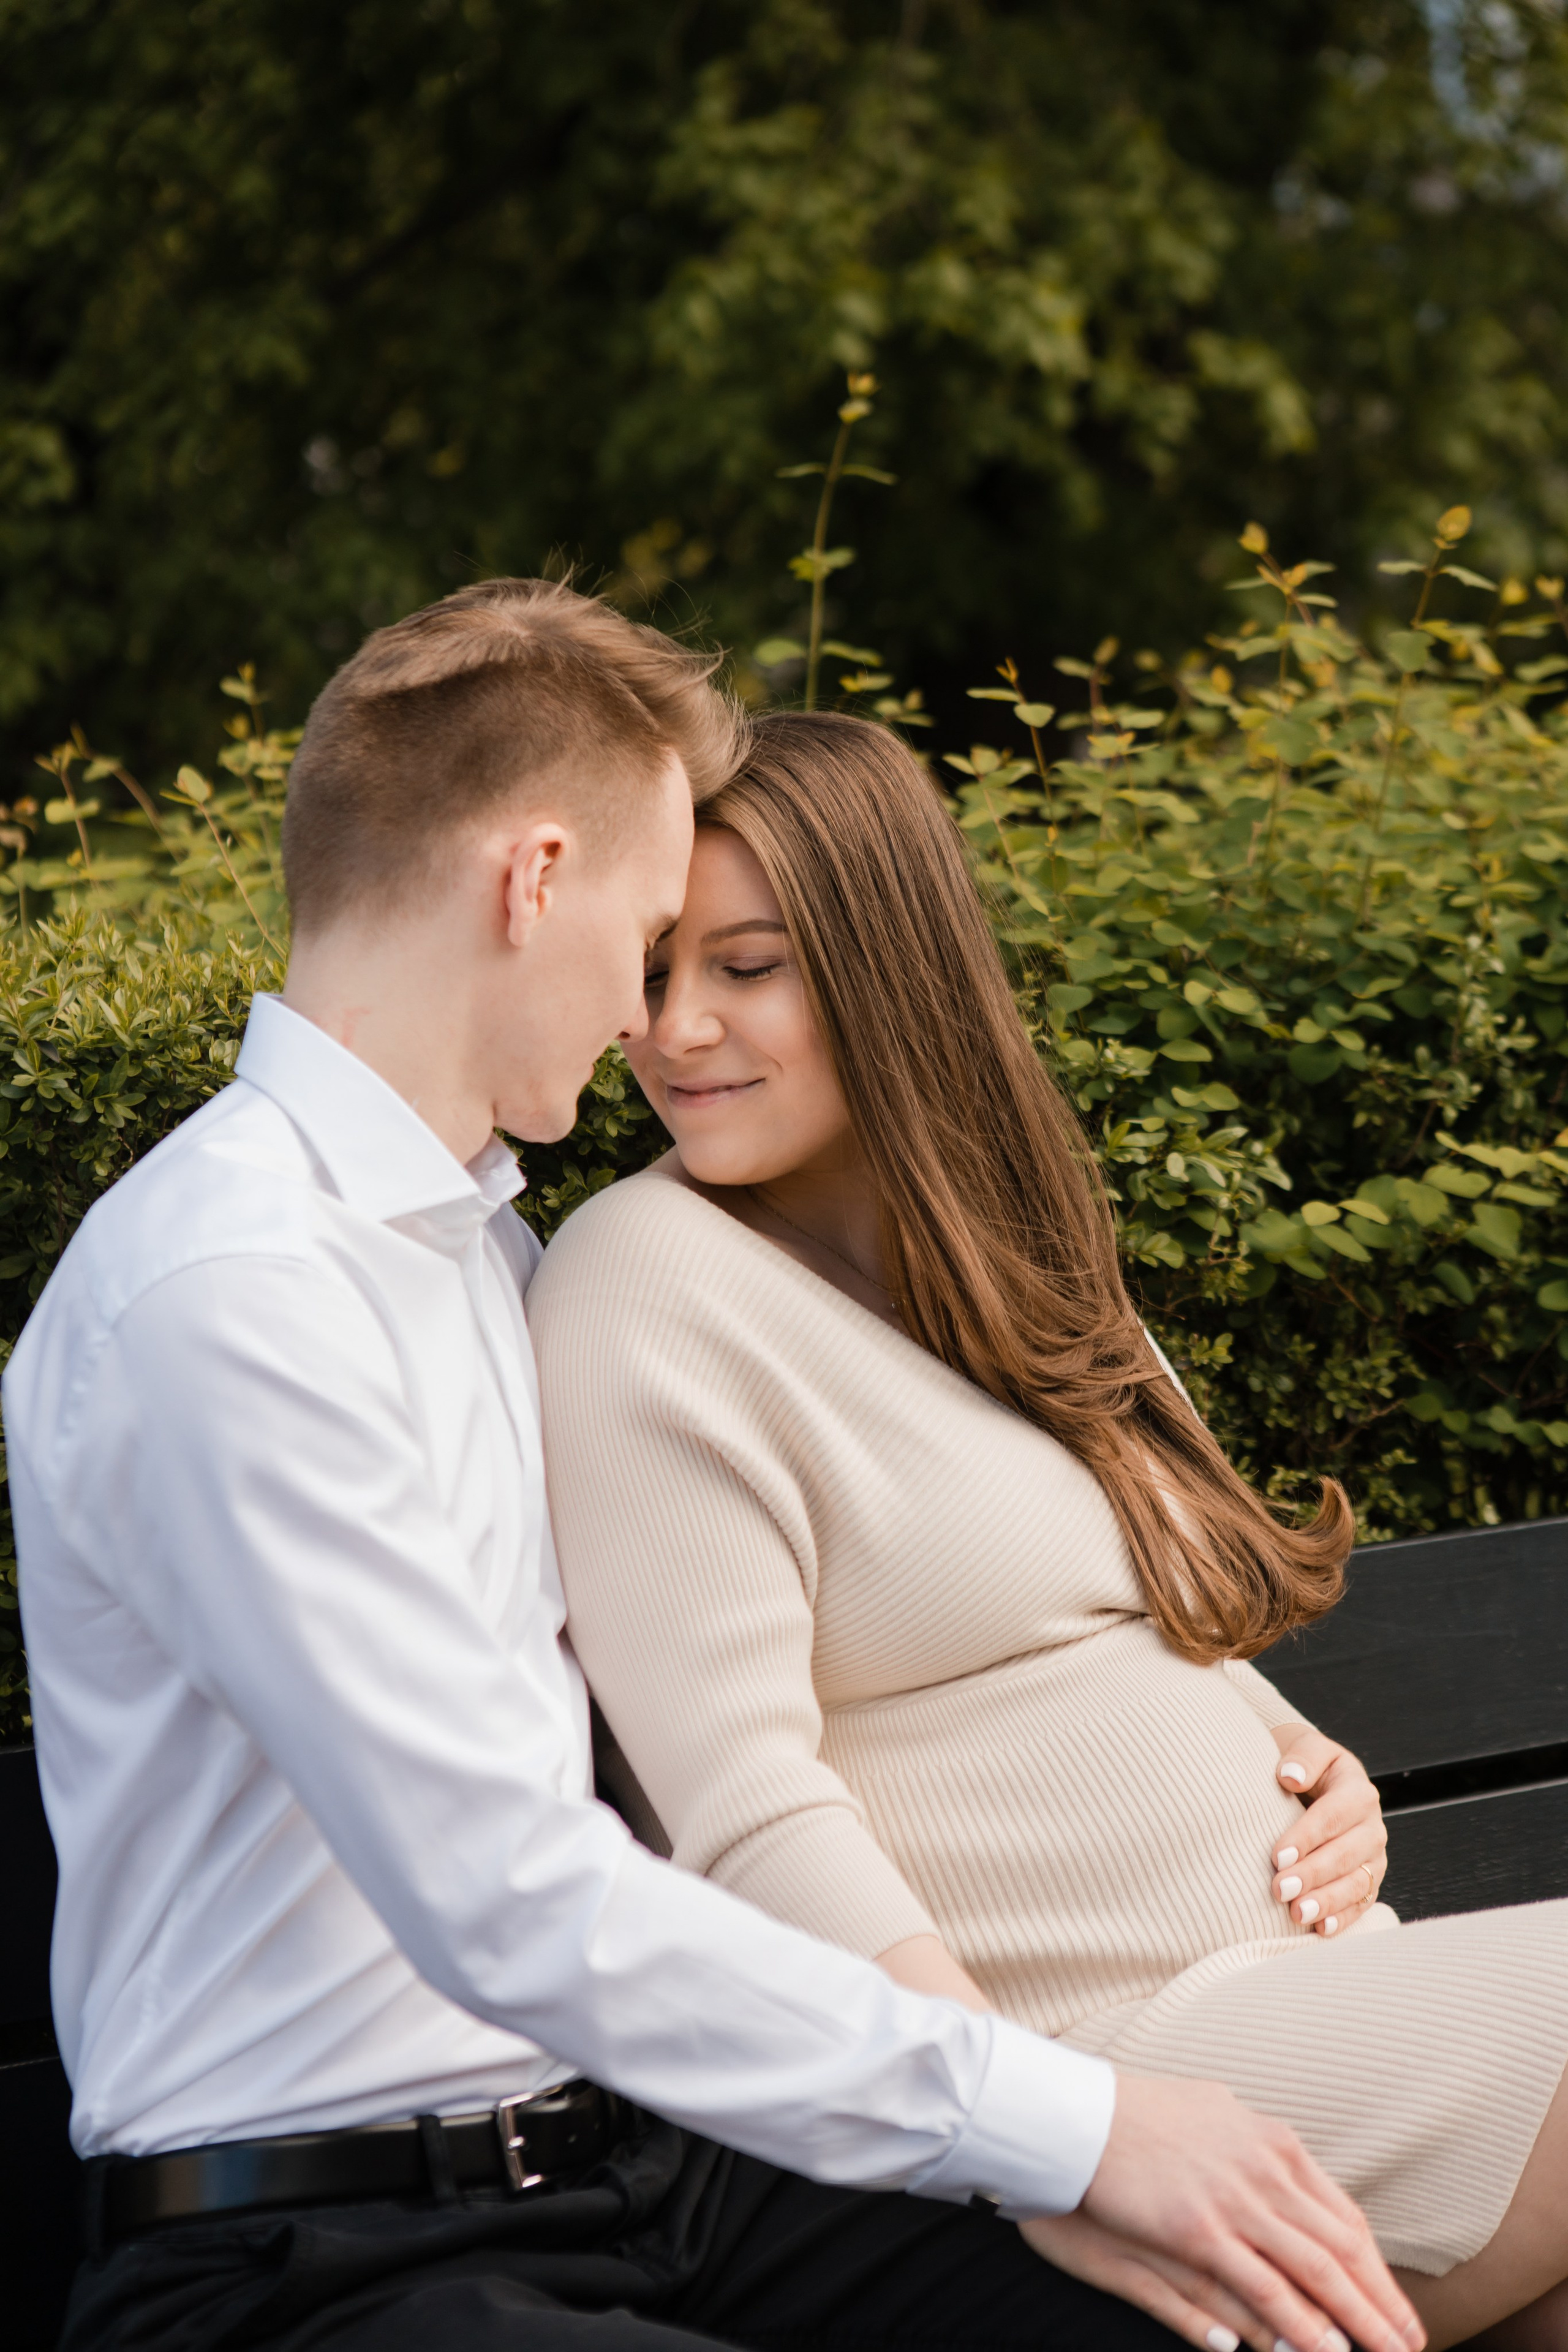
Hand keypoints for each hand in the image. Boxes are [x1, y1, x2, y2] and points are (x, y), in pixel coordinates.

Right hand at [1048, 2071, 1423, 2351]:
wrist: (1080, 2112)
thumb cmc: (1140, 2113)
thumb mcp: (1214, 2112)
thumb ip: (1253, 2144)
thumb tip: (1280, 2152)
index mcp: (1273, 2143)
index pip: (1342, 2215)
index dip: (1375, 2267)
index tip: (1396, 2304)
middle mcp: (1265, 2169)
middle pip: (1340, 2248)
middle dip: (1380, 2303)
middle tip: (1410, 2345)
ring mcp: (1234, 2200)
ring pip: (1314, 2271)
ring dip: (1355, 2321)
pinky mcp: (1198, 2230)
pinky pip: (1263, 2287)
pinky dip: (1299, 2323)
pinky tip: (1320, 2351)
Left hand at [1270, 1725, 1387, 1936]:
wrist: (1317, 1782)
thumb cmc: (1306, 1767)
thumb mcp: (1308, 1749)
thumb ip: (1303, 1757)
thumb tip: (1290, 1776)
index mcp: (1358, 1791)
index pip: (1333, 1816)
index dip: (1306, 1837)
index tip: (1277, 1856)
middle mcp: (1372, 1826)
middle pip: (1345, 1854)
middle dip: (1312, 1875)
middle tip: (1280, 1890)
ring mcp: (1374, 1857)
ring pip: (1357, 1883)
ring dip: (1327, 1901)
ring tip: (1297, 1914)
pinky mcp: (1370, 1880)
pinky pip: (1361, 1903)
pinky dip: (1342, 1918)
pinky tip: (1320, 1930)